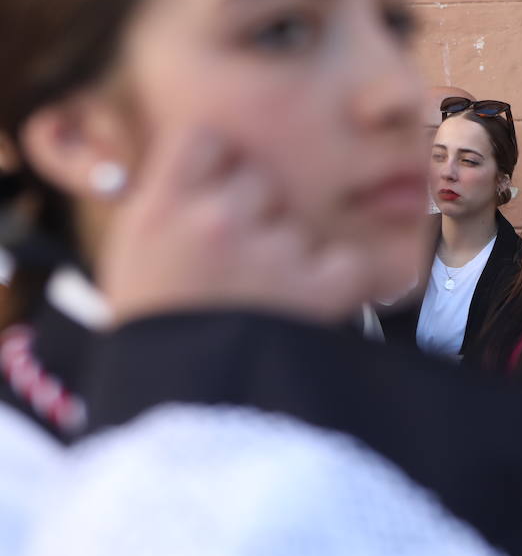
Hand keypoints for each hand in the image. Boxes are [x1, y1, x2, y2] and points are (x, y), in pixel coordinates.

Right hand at [100, 126, 369, 325]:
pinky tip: (318, 306)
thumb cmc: (157, 344)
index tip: (220, 192)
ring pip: (303, 227)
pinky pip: (351, 264)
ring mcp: (271, 251)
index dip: (221, 164)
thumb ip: (172, 208)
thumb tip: (218, 172)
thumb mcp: (134, 264)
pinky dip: (344, 284)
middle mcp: (217, 220)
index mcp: (160, 209)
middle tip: (240, 268)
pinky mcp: (318, 288)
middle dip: (259, 216)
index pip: (206, 139)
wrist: (181, 416)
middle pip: (261, 182)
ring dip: (295, 259)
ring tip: (265, 308)